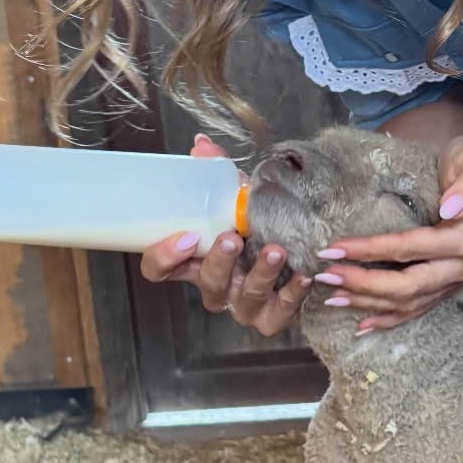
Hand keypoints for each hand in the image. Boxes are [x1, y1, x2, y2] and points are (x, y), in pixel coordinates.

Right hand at [139, 133, 313, 335]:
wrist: (296, 243)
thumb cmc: (256, 222)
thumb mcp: (236, 196)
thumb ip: (217, 173)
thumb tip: (201, 144)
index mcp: (196, 259)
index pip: (159, 269)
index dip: (164, 257)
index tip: (186, 235)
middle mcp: (216, 285)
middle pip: (206, 282)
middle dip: (219, 262)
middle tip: (231, 239)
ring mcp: (242, 304)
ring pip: (243, 298)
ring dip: (259, 274)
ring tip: (275, 251)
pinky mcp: (271, 317)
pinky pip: (278, 313)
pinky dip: (291, 294)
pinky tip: (303, 276)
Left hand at [313, 132, 462, 331]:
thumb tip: (450, 208)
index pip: (409, 249)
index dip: (370, 251)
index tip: (333, 248)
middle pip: (407, 285)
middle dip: (363, 284)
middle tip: (325, 276)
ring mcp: (456, 281)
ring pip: (409, 303)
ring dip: (369, 304)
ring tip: (332, 298)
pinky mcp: (447, 287)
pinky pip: (417, 309)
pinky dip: (389, 319)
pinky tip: (362, 323)